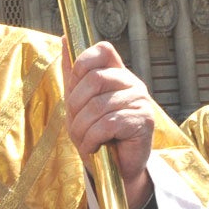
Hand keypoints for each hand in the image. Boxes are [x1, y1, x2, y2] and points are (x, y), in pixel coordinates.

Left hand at [61, 39, 154, 208]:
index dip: (82, 63)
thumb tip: (64, 39)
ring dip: (82, 129)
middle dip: (76, 105)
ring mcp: (140, 100)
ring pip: (97, 106)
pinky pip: (107, 124)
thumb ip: (73, 74)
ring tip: (86, 140)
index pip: (102, 50)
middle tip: (77, 124)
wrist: (113, 169)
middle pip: (94, 79)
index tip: (74, 86)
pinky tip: (95, 147)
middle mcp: (132, 82)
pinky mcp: (143, 121)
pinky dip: (93, 139)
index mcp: (116, 73)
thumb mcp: (78, 103)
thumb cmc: (95, 134)